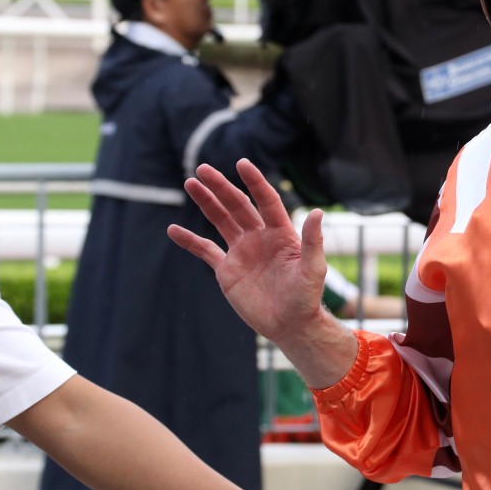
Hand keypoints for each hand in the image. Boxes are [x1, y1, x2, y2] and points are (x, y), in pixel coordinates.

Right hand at [168, 159, 328, 346]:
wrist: (290, 325)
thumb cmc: (306, 298)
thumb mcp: (313, 269)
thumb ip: (312, 241)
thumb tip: (317, 212)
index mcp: (281, 233)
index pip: (266, 201)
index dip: (255, 182)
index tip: (241, 163)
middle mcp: (260, 237)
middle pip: (238, 206)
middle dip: (221, 187)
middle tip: (203, 169)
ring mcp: (242, 252)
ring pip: (221, 220)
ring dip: (206, 202)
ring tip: (190, 183)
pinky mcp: (228, 270)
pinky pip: (205, 251)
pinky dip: (189, 241)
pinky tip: (173, 230)